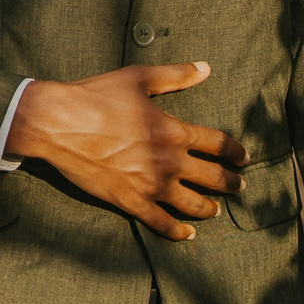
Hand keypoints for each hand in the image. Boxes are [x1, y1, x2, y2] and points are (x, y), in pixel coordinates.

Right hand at [1, 64, 245, 240]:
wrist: (58, 124)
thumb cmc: (96, 96)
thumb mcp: (138, 78)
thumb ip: (175, 76)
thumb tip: (205, 68)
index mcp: (174, 130)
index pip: (218, 144)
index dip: (236, 152)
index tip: (245, 157)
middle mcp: (169, 161)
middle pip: (213, 178)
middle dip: (230, 183)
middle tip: (240, 187)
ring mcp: (151, 184)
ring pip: (193, 204)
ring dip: (209, 209)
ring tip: (216, 210)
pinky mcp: (130, 201)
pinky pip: (161, 223)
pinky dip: (177, 231)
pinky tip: (187, 235)